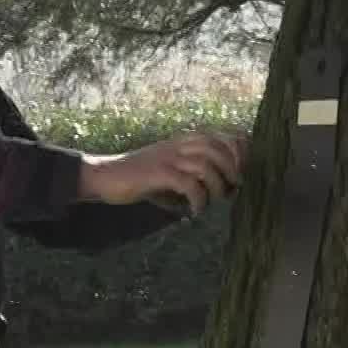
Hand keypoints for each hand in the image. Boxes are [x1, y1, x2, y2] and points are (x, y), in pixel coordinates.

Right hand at [78, 130, 247, 215]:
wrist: (105, 176)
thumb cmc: (141, 179)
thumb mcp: (172, 173)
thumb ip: (196, 177)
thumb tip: (225, 194)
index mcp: (184, 140)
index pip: (223, 136)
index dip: (239, 152)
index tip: (242, 173)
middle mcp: (179, 144)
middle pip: (220, 147)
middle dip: (233, 170)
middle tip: (233, 189)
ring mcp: (168, 157)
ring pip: (207, 165)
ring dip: (217, 187)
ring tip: (213, 201)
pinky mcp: (158, 173)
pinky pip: (189, 184)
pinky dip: (198, 199)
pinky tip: (195, 211)